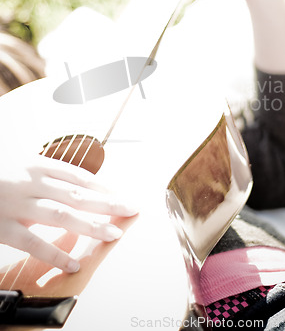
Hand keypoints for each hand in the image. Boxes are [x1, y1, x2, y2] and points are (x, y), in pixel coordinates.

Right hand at [0, 155, 137, 272]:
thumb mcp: (22, 165)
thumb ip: (48, 175)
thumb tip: (80, 187)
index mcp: (36, 165)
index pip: (78, 176)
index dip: (102, 187)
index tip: (121, 195)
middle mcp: (31, 182)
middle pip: (77, 194)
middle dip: (107, 203)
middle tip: (130, 210)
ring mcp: (18, 205)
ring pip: (61, 215)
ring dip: (90, 225)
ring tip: (113, 233)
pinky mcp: (3, 227)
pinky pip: (33, 242)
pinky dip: (54, 253)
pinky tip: (73, 261)